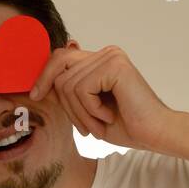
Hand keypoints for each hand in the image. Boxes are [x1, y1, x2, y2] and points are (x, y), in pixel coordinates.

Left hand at [29, 45, 173, 150]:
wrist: (154, 134)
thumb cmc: (126, 125)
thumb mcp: (87, 108)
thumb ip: (69, 91)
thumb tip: (43, 83)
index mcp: (100, 60)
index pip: (60, 58)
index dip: (44, 76)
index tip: (34, 96)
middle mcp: (106, 53)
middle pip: (59, 69)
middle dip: (66, 104)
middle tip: (83, 127)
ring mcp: (111, 57)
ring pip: (68, 85)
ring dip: (81, 113)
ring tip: (99, 124)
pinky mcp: (115, 66)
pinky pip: (82, 89)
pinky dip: (90, 110)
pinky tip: (108, 115)